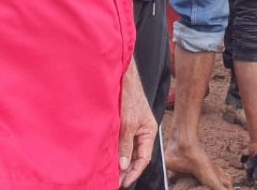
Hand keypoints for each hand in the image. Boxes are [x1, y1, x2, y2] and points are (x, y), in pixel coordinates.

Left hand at [119, 67, 158, 186]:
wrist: (122, 78)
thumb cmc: (130, 96)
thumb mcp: (128, 123)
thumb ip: (126, 144)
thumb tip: (124, 165)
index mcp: (149, 132)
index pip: (143, 159)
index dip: (134, 172)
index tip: (123, 182)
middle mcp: (141, 132)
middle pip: (136, 157)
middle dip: (126, 170)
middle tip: (114, 181)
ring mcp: (132, 128)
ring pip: (127, 150)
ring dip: (119, 161)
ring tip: (110, 173)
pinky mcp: (123, 124)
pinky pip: (121, 141)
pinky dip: (115, 150)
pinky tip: (107, 157)